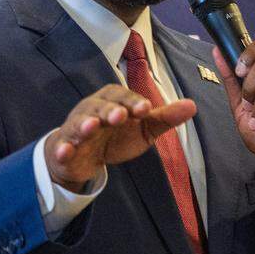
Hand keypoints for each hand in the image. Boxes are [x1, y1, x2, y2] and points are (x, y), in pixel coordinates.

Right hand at [44, 84, 196, 189]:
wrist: (82, 157)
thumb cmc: (115, 136)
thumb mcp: (142, 128)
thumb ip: (164, 118)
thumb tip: (193, 105)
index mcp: (112, 101)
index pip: (123, 97)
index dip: (133, 102)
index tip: (146, 109)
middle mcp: (92, 110)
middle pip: (100, 106)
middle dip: (110, 110)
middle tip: (121, 116)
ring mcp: (76, 128)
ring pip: (79, 123)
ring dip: (84, 124)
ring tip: (91, 127)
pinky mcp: (64, 147)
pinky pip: (61, 147)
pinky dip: (62, 149)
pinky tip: (65, 152)